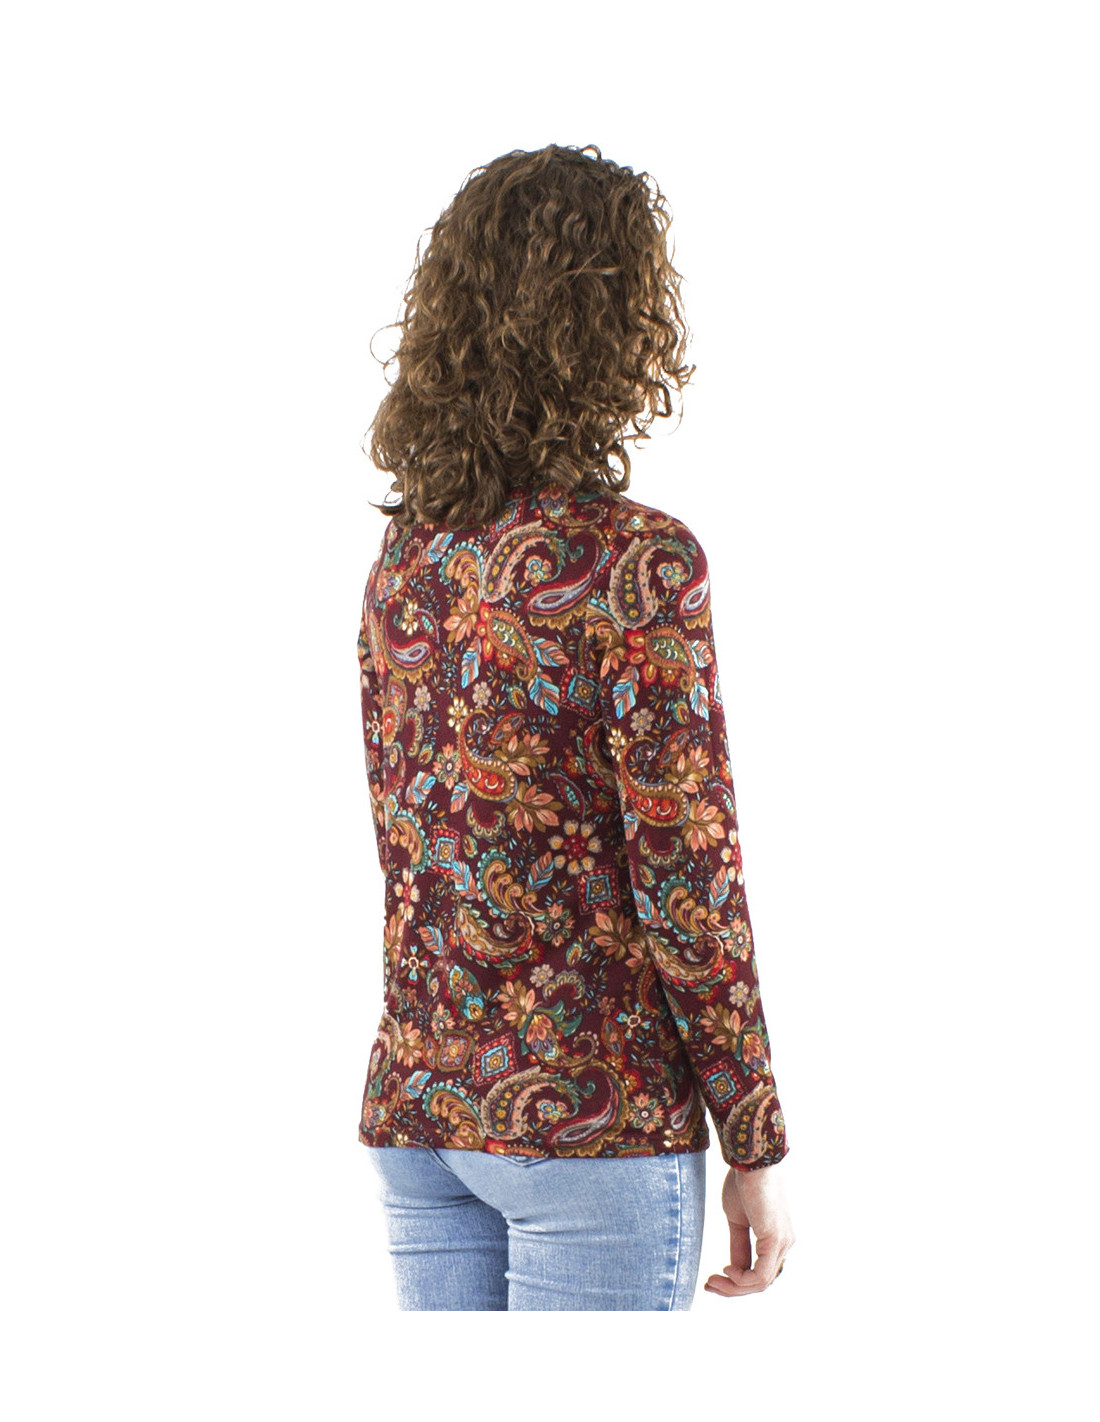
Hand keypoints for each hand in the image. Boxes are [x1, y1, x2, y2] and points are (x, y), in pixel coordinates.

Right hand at [703, 1161, 794, 1296]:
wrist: (750, 1160)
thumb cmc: (744, 1182)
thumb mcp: (736, 1220)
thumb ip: (738, 1246)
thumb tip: (733, 1269)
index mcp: (775, 1239)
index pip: (759, 1273)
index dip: (735, 1283)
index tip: (711, 1279)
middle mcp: (783, 1244)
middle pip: (760, 1282)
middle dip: (732, 1289)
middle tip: (709, 1285)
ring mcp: (782, 1243)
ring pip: (761, 1282)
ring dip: (734, 1287)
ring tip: (713, 1281)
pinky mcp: (776, 1240)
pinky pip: (761, 1275)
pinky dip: (743, 1280)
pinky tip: (728, 1270)